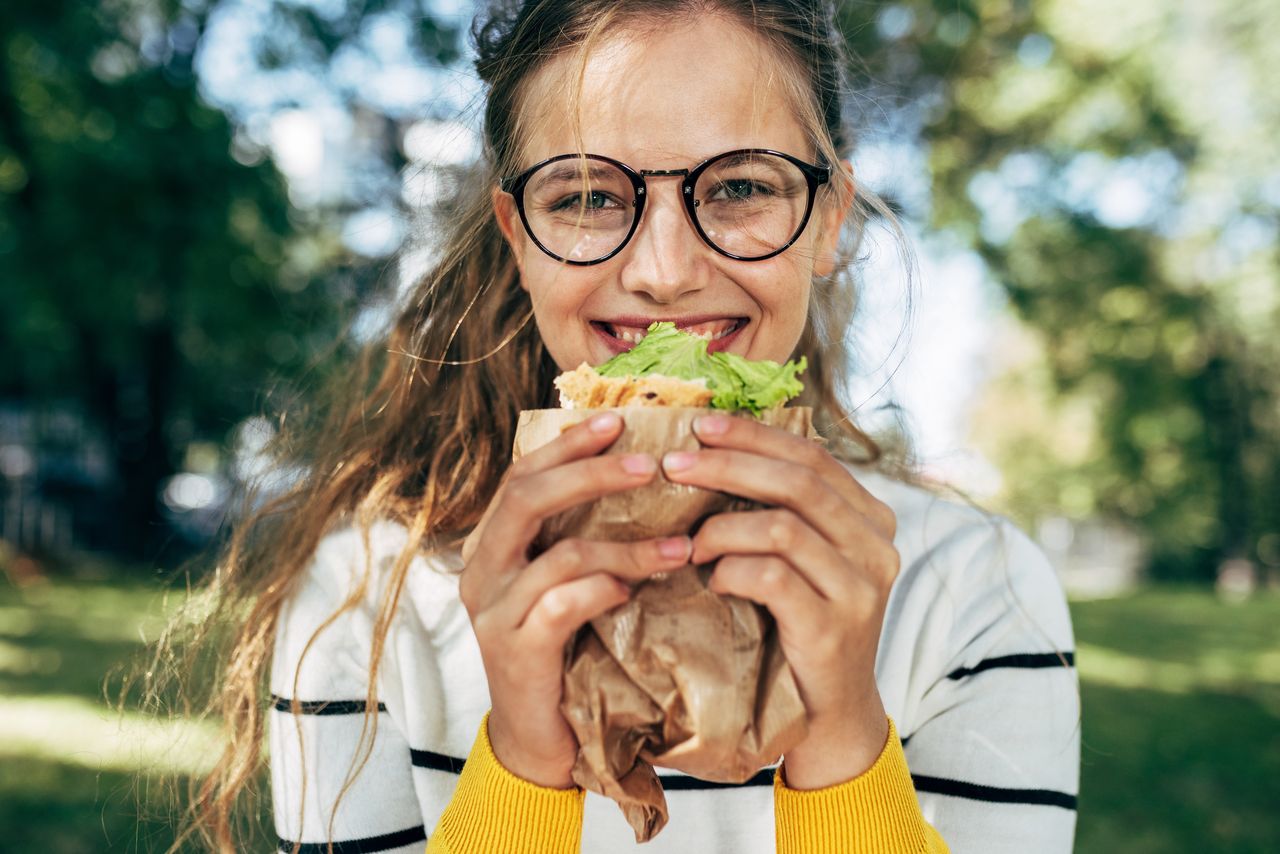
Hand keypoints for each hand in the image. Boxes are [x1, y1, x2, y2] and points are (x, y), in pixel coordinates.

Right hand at [459, 412, 691, 787]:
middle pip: (527, 498)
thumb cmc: (564, 649)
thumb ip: (582, 534)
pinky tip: (634, 593)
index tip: (617, 419)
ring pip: (558, 554)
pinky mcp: (515, 650)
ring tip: (679, 547)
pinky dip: (604, 589)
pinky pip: (562, 604)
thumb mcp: (568, 581)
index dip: (568, 444)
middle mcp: (483, 569)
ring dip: (626, 546)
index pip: (523, 475)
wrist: (539, 738)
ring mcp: (494, 611)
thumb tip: (641, 473)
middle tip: (649, 464)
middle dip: (591, 473)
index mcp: (494, 543)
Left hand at [660, 413, 899, 788]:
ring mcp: (862, 587)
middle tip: (674, 465)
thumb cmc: (798, 625)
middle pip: (798, 482)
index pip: (812, 456)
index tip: (701, 425)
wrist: (826, 713)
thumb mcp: (799, 558)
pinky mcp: (834, 626)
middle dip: (728, 465)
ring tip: (690, 541)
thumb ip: (780, 510)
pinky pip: (773, 576)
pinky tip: (712, 578)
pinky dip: (731, 569)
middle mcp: (877, 545)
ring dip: (722, 526)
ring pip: (784, 526)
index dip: (754, 436)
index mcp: (871, 517)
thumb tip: (711, 449)